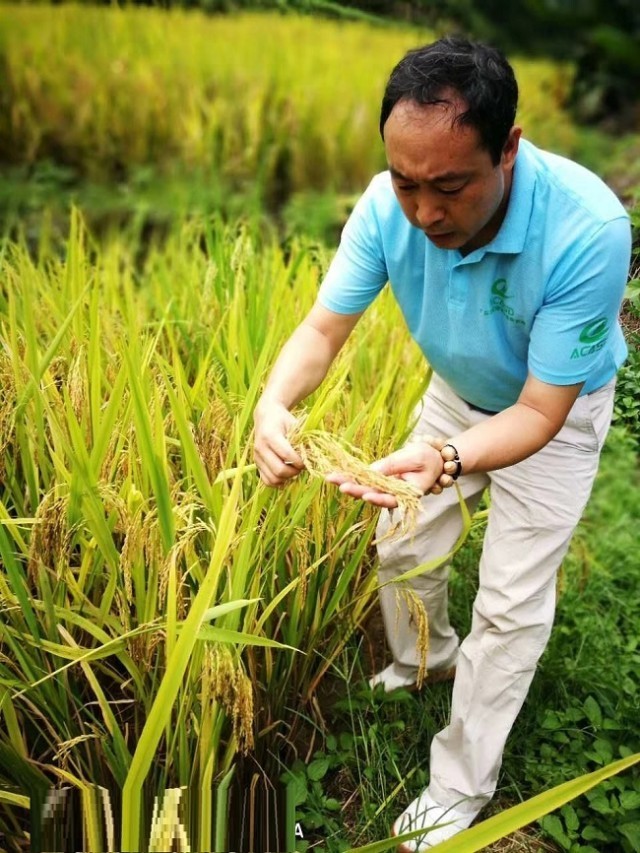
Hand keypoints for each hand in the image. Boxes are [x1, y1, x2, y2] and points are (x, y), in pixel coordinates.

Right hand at [253, 397, 304, 486]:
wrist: (266, 416)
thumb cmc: (284, 420)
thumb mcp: (295, 425)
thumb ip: (303, 440)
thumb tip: (313, 457)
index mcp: (270, 435)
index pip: (287, 455)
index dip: (300, 462)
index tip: (306, 460)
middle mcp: (261, 447)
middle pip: (279, 470)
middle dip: (294, 472)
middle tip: (301, 467)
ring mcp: (256, 457)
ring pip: (272, 478)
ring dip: (286, 478)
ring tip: (294, 471)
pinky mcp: (256, 464)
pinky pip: (266, 480)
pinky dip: (277, 482)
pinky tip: (286, 476)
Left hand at [325, 442, 443, 507]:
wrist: (433, 457)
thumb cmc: (428, 458)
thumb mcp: (414, 457)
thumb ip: (393, 465)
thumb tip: (372, 471)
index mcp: (408, 494)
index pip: (391, 499)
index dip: (378, 499)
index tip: (366, 495)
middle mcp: (394, 493)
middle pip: (372, 494)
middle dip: (355, 489)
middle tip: (339, 484)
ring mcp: (386, 487)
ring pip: (365, 487)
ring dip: (349, 482)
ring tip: (331, 477)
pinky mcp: (381, 478)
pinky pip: (365, 478)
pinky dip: (353, 475)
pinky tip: (338, 473)